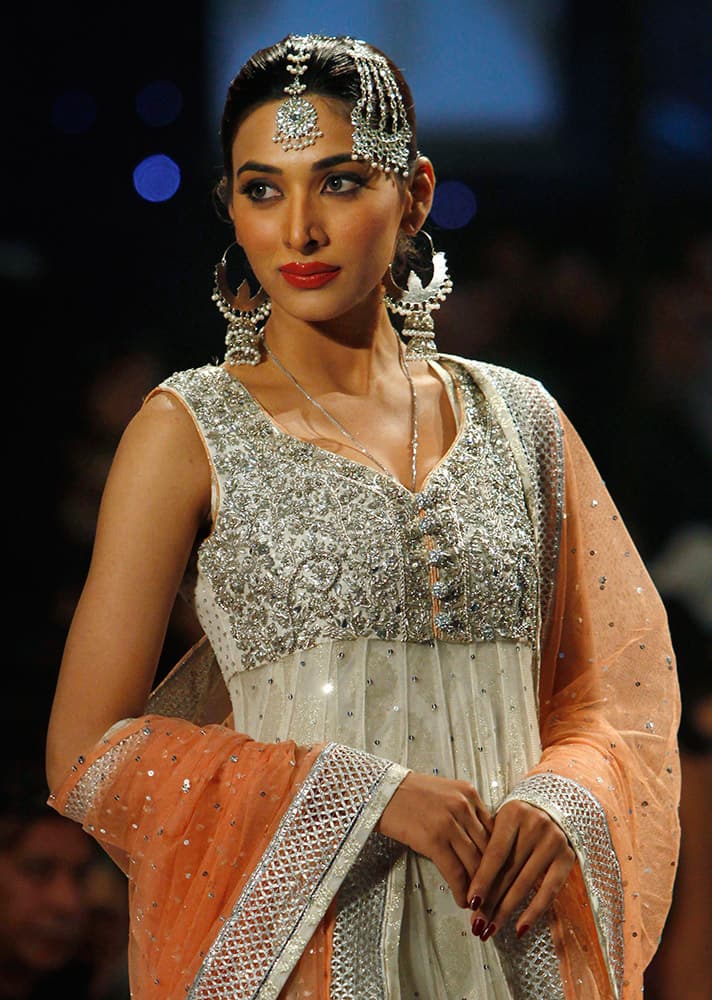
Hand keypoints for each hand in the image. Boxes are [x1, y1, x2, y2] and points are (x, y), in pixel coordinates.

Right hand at [376, 771, 492, 907]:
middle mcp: (464, 805)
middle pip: (489, 848)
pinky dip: (462, 890)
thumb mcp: (445, 794)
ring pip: (475, 863)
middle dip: (494, 877)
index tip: (502, 876)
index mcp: (469, 793)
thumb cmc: (410, 795)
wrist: (381, 792)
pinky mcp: (433, 839)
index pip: (494, 830)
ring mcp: (449, 822)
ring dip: (479, 888)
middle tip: (495, 896)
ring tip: (479, 904)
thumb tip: (480, 847)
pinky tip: (462, 901)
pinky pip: (455, 871)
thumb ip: (465, 813)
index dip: (500, 858)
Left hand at [467, 799, 574, 940]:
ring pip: (525, 884)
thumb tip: (468, 886)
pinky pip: (549, 891)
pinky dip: (533, 912)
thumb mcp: (502, 821)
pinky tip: (519, 929)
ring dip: (506, 910)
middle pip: (508, 871)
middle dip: (490, 901)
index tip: (470, 903)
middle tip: (477, 924)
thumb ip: (488, 845)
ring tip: (491, 929)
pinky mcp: (567, 858)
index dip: (482, 880)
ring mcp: (553, 842)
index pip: (495, 853)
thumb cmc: (519, 819)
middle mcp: (535, 826)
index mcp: (513, 813)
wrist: (555, 806)